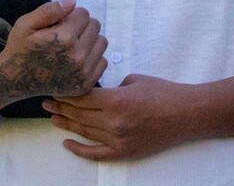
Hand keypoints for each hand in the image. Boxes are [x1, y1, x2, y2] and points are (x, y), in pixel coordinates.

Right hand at [0, 0, 108, 99]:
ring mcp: (83, 73)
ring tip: (71, 45)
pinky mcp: (86, 84)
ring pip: (101, 42)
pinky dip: (92, 58)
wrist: (14, 80)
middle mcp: (77, 57)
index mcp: (64, 39)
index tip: (58, 24)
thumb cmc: (20, 48)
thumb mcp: (26, 24)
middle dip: (81, 25)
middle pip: (95, 25)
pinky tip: (75, 59)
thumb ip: (50, 10)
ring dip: (89, 40)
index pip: (84, 13)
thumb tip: (73, 2)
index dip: (70, 15)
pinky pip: (103, 61)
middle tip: (64, 34)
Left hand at [42, 74, 196, 160]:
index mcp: (117, 100)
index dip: (66, 93)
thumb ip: (112, 86)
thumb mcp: (134, 79)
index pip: (82, 97)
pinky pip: (96, 154)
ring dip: (66, 124)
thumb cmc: (164, 92)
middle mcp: (114, 122)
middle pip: (79, 114)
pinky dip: (80, 149)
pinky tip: (66, 143)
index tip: (54, 88)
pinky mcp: (124, 152)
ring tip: (52, 117)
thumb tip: (96, 91)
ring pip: (85, 132)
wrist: (187, 114)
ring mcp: (118, 140)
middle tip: (46, 101)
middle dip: (61, 107)